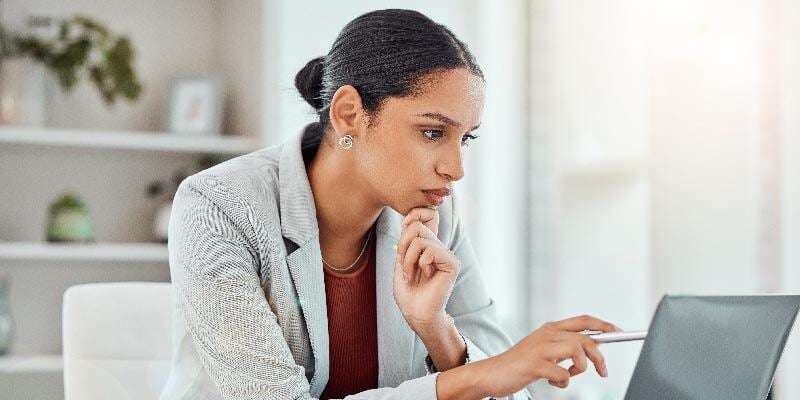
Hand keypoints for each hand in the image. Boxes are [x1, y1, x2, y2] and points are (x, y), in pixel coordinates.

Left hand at [392, 207, 460, 332]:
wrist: (416, 313)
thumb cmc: (408, 292)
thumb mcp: (401, 261)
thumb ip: (406, 240)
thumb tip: (410, 220)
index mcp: (428, 245)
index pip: (427, 216)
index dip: (413, 216)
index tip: (402, 232)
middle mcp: (439, 247)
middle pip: (418, 225)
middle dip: (403, 245)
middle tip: (403, 264)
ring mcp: (446, 255)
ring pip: (421, 238)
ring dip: (408, 258)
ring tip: (411, 273)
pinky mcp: (452, 263)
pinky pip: (430, 249)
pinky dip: (420, 262)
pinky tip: (426, 275)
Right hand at [479, 315, 619, 396]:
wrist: (491, 373)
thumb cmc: (519, 364)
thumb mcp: (543, 349)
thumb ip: (563, 346)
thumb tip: (592, 348)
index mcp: (550, 328)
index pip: (583, 321)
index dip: (604, 325)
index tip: (619, 333)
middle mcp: (546, 334)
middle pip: (585, 338)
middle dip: (599, 357)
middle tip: (603, 372)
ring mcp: (540, 348)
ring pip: (577, 350)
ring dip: (581, 368)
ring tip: (569, 376)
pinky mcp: (535, 364)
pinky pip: (562, 373)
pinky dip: (563, 381)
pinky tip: (552, 381)